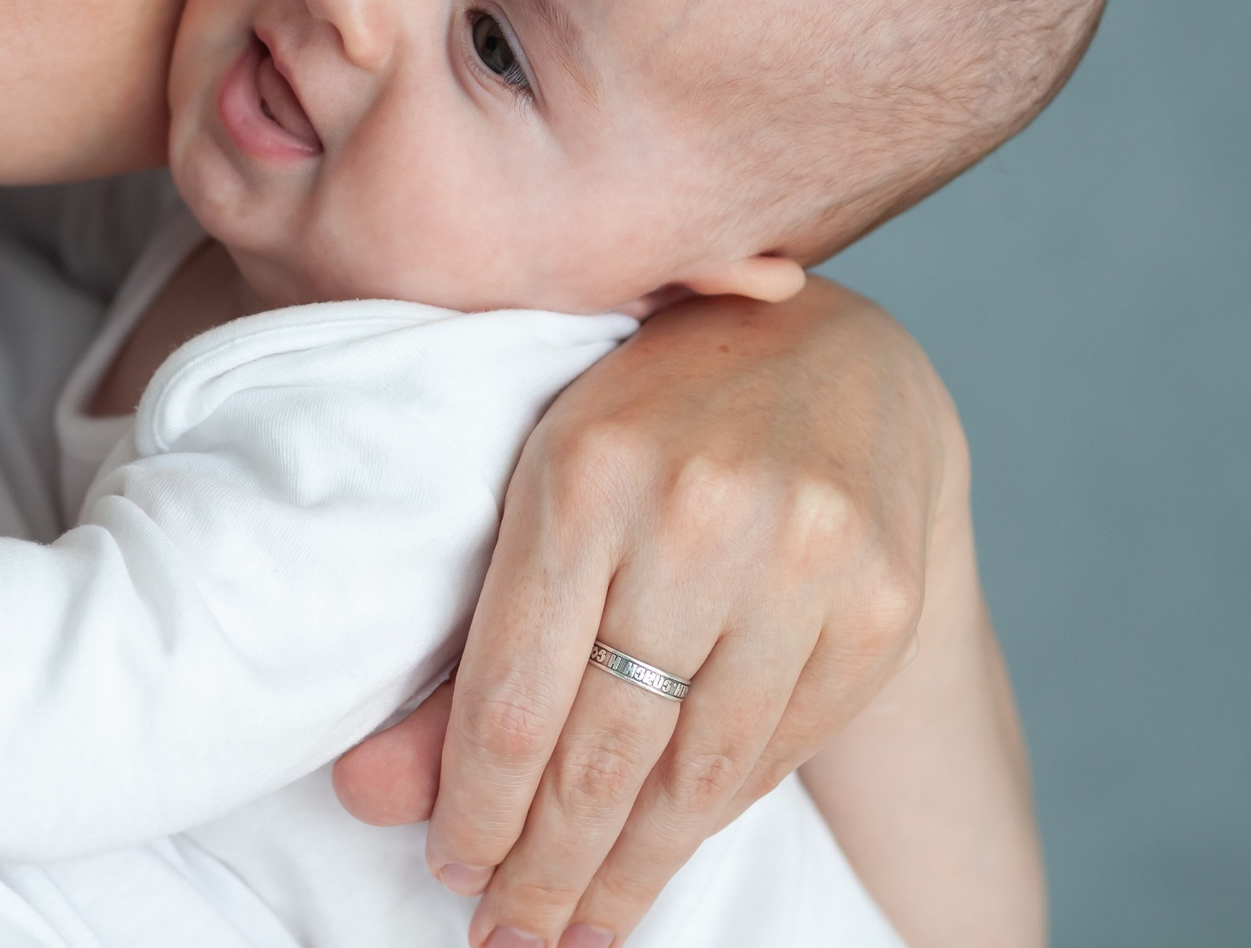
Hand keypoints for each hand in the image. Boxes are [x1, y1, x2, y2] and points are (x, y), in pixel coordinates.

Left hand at [332, 277, 955, 947]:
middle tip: (508, 937)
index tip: (451, 875)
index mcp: (584, 473)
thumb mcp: (541, 490)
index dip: (475, 812)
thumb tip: (369, 797)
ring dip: (629, 873)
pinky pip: (777, 752)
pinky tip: (666, 853)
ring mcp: (805, 559)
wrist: (838, 361)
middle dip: (546, 868)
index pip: (513, 698)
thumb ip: (464, 647)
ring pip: (698, 774)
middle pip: (603, 753)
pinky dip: (711, 817)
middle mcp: (699, 514)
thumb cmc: (651, 426)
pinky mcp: (881, 602)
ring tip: (578, 928)